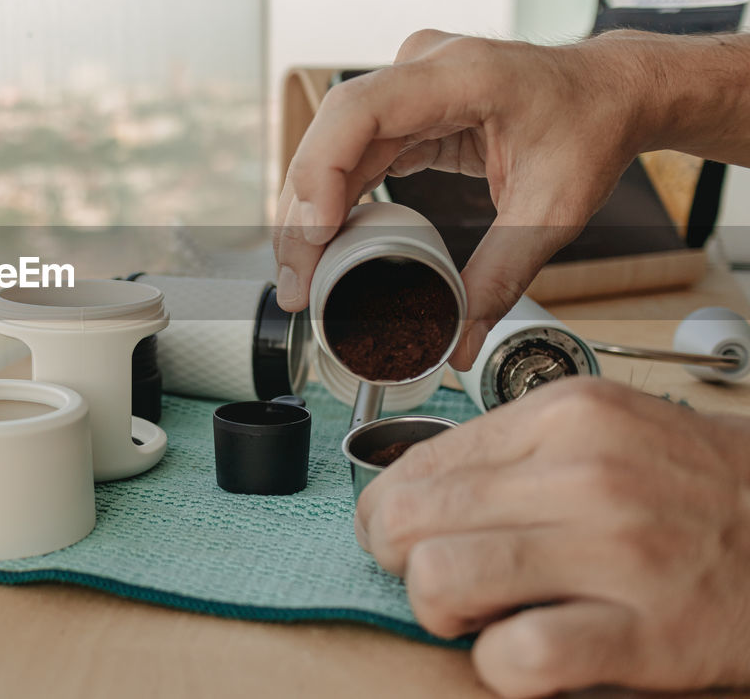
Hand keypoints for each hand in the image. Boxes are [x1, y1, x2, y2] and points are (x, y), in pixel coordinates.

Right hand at [274, 30, 653, 368]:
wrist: (612, 91)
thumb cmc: (590, 127)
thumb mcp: (554, 210)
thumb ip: (501, 278)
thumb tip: (458, 341)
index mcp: (461, 75)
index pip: (361, 111)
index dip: (323, 170)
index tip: (315, 233)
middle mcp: (422, 69)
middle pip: (332, 135)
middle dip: (303, 213)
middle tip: (297, 283)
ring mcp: (407, 85)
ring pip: (332, 147)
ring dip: (309, 212)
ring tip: (301, 276)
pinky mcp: (404, 109)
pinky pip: (352, 153)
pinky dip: (334, 200)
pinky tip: (324, 245)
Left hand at [355, 377, 749, 696]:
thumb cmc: (693, 487)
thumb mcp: (604, 431)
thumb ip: (510, 453)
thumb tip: (408, 493)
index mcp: (566, 416)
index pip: (416, 464)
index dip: (387, 512)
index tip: (399, 535)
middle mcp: (587, 473)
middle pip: (410, 520)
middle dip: (399, 560)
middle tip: (432, 578)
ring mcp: (618, 551)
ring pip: (441, 580)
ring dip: (438, 610)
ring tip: (477, 614)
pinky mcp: (649, 633)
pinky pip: (518, 657)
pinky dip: (501, 666)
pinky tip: (525, 652)